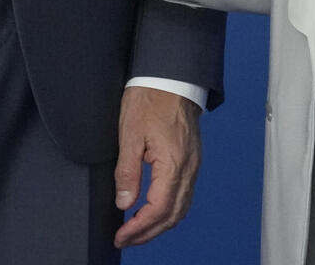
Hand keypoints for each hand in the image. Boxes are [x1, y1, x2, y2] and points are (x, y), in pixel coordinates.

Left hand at [112, 85, 200, 247]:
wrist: (172, 76)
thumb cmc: (151, 99)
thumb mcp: (130, 134)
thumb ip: (127, 172)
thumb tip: (124, 202)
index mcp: (173, 163)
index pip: (158, 209)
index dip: (139, 227)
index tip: (121, 235)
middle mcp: (188, 168)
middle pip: (173, 214)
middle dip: (149, 232)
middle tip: (126, 239)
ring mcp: (193, 164)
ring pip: (181, 207)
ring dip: (160, 224)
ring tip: (137, 230)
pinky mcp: (192, 159)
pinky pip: (184, 194)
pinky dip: (169, 210)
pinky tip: (154, 210)